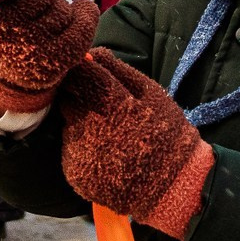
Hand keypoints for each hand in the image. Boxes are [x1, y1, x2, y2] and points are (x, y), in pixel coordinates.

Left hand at [57, 49, 213, 237]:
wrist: (172, 188)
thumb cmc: (166, 134)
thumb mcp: (152, 94)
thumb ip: (117, 71)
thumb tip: (91, 52)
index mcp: (111, 104)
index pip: (78, 74)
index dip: (82, 71)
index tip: (89, 73)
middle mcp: (90, 129)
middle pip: (67, 98)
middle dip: (80, 97)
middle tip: (103, 107)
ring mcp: (79, 153)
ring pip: (68, 124)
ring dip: (80, 122)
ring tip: (109, 133)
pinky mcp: (74, 173)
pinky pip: (70, 149)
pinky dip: (82, 147)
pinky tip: (105, 153)